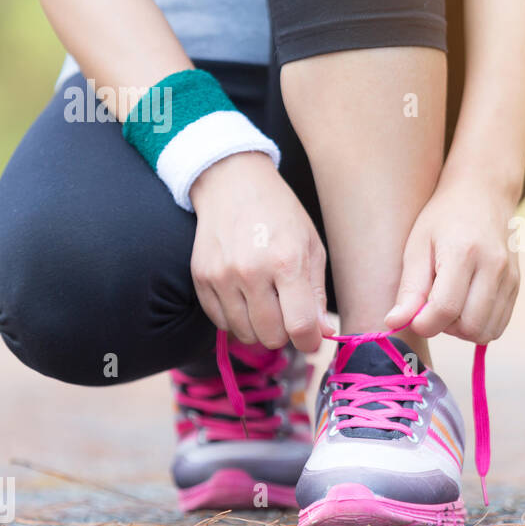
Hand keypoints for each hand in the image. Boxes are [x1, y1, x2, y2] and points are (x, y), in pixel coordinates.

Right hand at [189, 152, 332, 351]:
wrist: (234, 184)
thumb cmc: (280, 215)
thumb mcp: (312, 247)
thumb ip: (317, 294)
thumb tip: (323, 334)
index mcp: (287, 262)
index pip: (299, 326)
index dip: (310, 341)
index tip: (312, 339)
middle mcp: (251, 271)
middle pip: (271, 336)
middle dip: (285, 333)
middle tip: (288, 313)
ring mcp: (222, 276)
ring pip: (244, 334)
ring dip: (259, 327)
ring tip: (267, 301)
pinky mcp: (201, 279)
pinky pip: (221, 322)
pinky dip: (237, 318)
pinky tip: (245, 295)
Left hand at [385, 177, 518, 343]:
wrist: (484, 194)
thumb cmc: (443, 218)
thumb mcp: (417, 246)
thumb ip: (409, 288)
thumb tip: (394, 323)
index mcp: (464, 252)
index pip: (445, 308)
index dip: (423, 323)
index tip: (412, 316)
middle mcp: (493, 266)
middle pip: (469, 326)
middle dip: (444, 327)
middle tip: (432, 307)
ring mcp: (510, 277)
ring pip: (486, 332)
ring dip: (462, 330)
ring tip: (449, 305)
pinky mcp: (517, 285)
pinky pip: (498, 326)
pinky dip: (478, 326)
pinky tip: (465, 305)